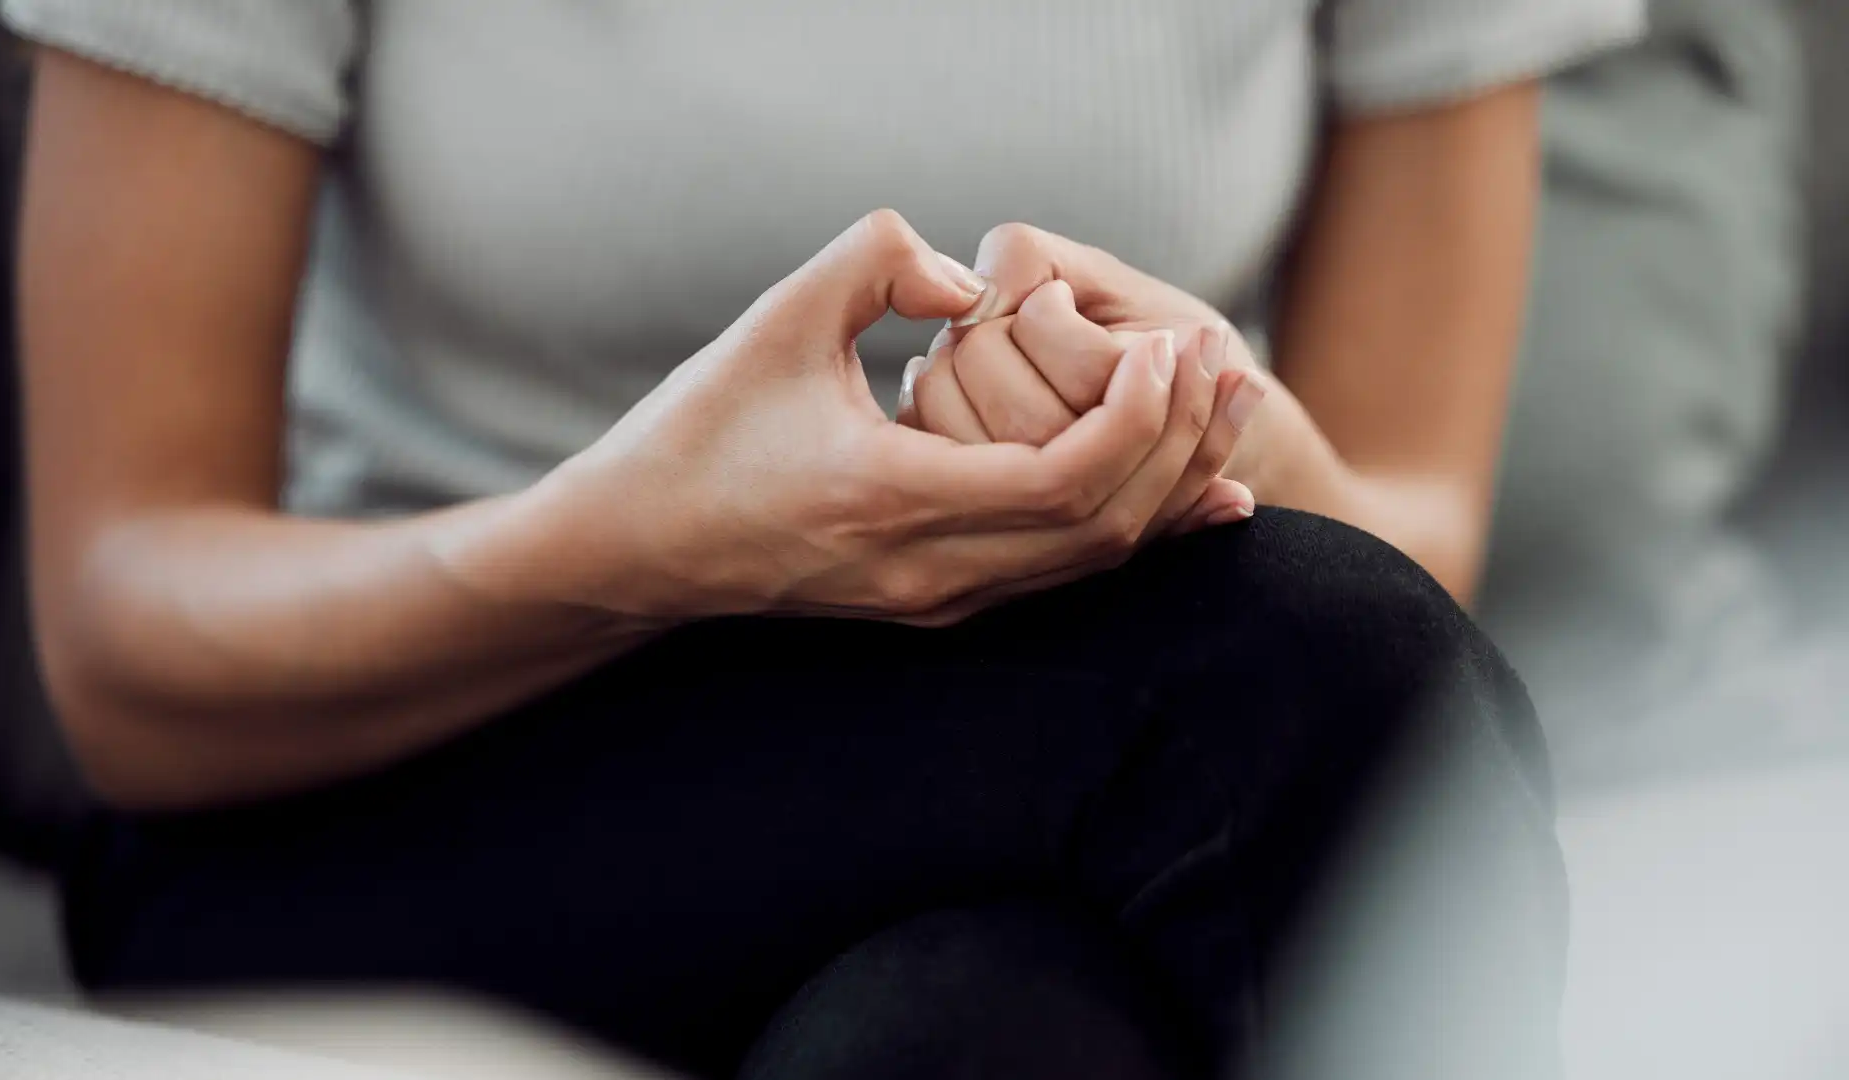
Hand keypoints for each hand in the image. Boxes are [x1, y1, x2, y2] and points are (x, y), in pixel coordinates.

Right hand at [472, 212, 1219, 625]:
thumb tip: (979, 280)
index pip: (1065, 478)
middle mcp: (928, 571)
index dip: (1138, 414)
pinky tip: (1192, 496)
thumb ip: (879, 261)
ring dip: (1169, 486)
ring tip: (1225, 411)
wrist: (638, 549)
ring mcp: (937, 601)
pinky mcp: (937, 606)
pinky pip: (1063, 576)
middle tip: (1226, 363)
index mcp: (891, 498)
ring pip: (1092, 562)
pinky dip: (1133, 530)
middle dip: (1182, 444)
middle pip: (1103, 527)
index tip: (1167, 345)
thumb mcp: (777, 318)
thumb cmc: (699, 429)